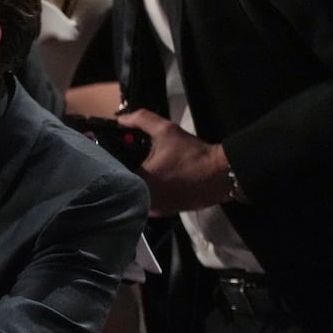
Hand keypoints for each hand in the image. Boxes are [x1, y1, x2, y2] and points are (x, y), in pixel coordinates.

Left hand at [118, 108, 232, 214]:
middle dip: (123, 176)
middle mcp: (144, 199)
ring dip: (135, 186)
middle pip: (123, 188)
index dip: (112, 165)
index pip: (115, 175)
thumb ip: (142, 120)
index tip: (112, 157)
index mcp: (140, 181)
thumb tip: (121, 119)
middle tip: (127, 162)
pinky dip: (147, 194)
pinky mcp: (164, 213)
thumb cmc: (192, 154)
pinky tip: (153, 183)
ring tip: (138, 172)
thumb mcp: (166, 131)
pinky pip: (148, 203)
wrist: (220, 174)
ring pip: (135, 196)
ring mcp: (154, 209)